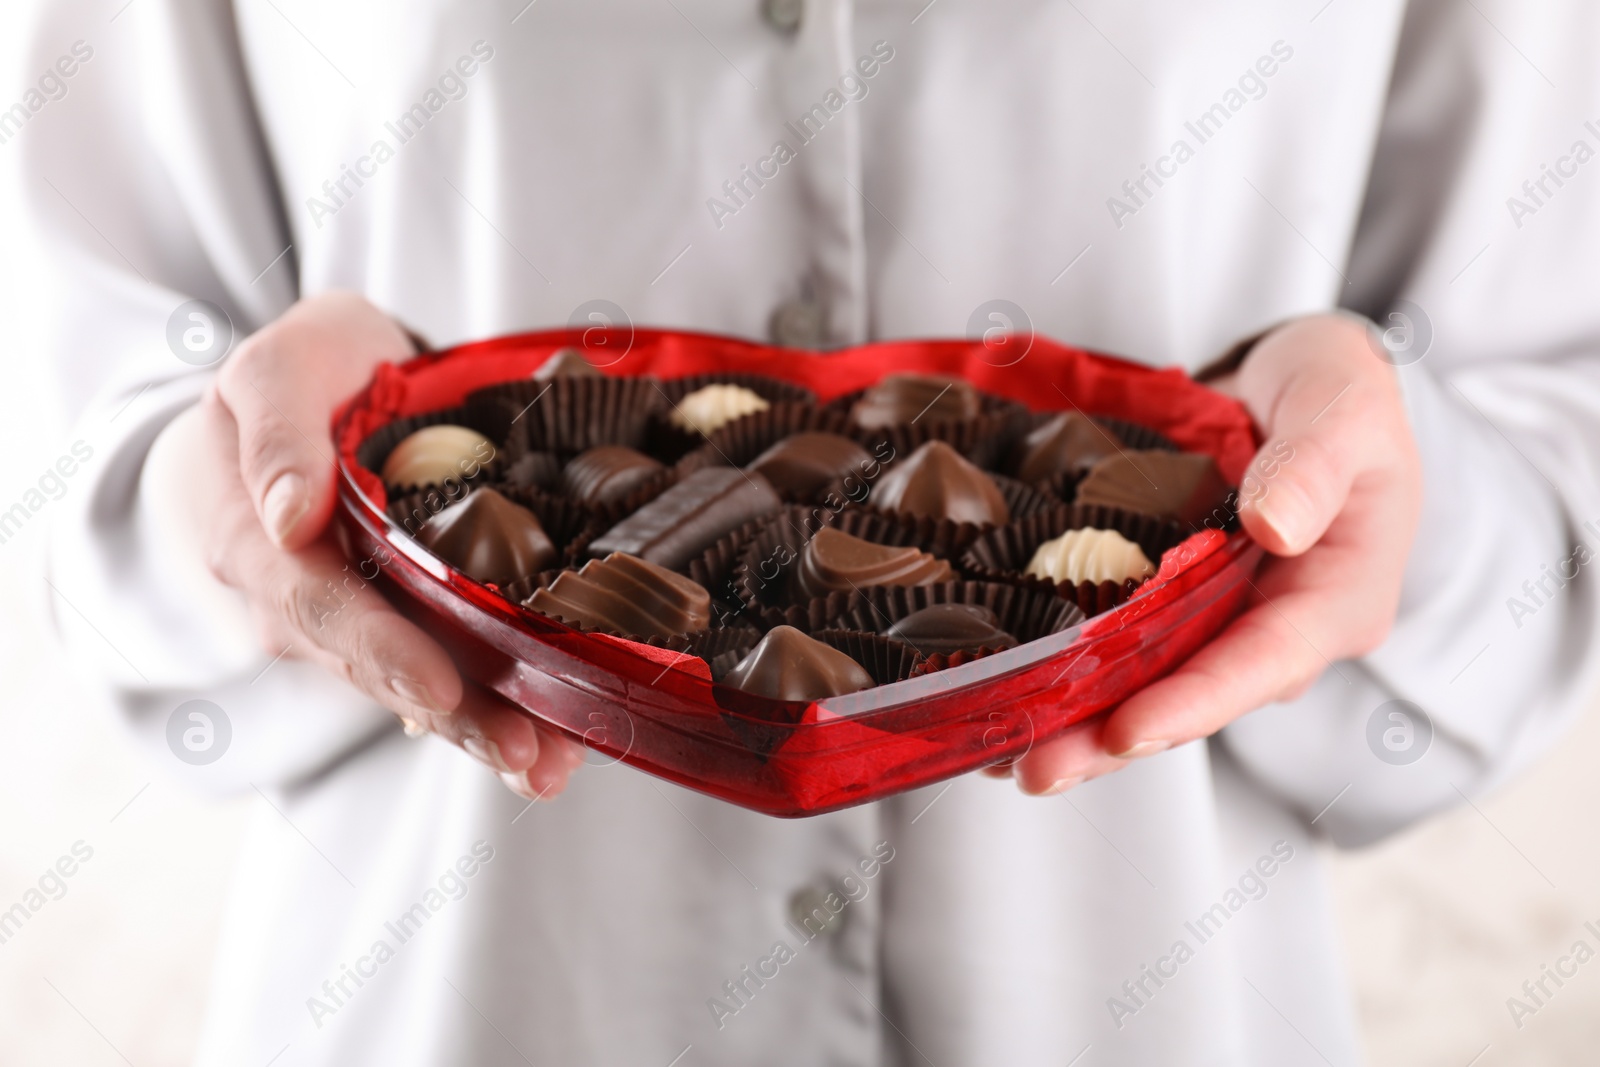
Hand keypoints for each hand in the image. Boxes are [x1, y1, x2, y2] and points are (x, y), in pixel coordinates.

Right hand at [182, 291, 580, 799]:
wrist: (315, 398)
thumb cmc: (306, 375)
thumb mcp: (279, 366)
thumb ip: (277, 427)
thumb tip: (288, 514)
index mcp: (261, 541)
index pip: (318, 606)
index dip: (382, 650)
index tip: (441, 687)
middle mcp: (304, 602)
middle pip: (378, 670)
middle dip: (455, 716)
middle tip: (526, 751)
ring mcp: (359, 623)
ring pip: (418, 688)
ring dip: (484, 731)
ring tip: (551, 765)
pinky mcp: (411, 625)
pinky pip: (450, 674)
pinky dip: (500, 708)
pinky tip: (555, 745)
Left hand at [1006, 313, 1421, 794]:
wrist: (1301, 379)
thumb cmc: (1340, 390)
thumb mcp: (1347, 408)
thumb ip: (1316, 465)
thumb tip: (1272, 527)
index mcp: (1338, 599)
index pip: (1263, 664)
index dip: (1192, 704)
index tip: (1124, 733)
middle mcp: (1277, 630)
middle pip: (1192, 698)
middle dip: (1110, 740)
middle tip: (1033, 770)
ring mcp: (1222, 622)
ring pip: (1147, 685)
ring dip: (1075, 724)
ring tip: (998, 755)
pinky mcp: (1176, 606)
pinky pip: (1121, 648)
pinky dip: (1067, 676)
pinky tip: (1003, 698)